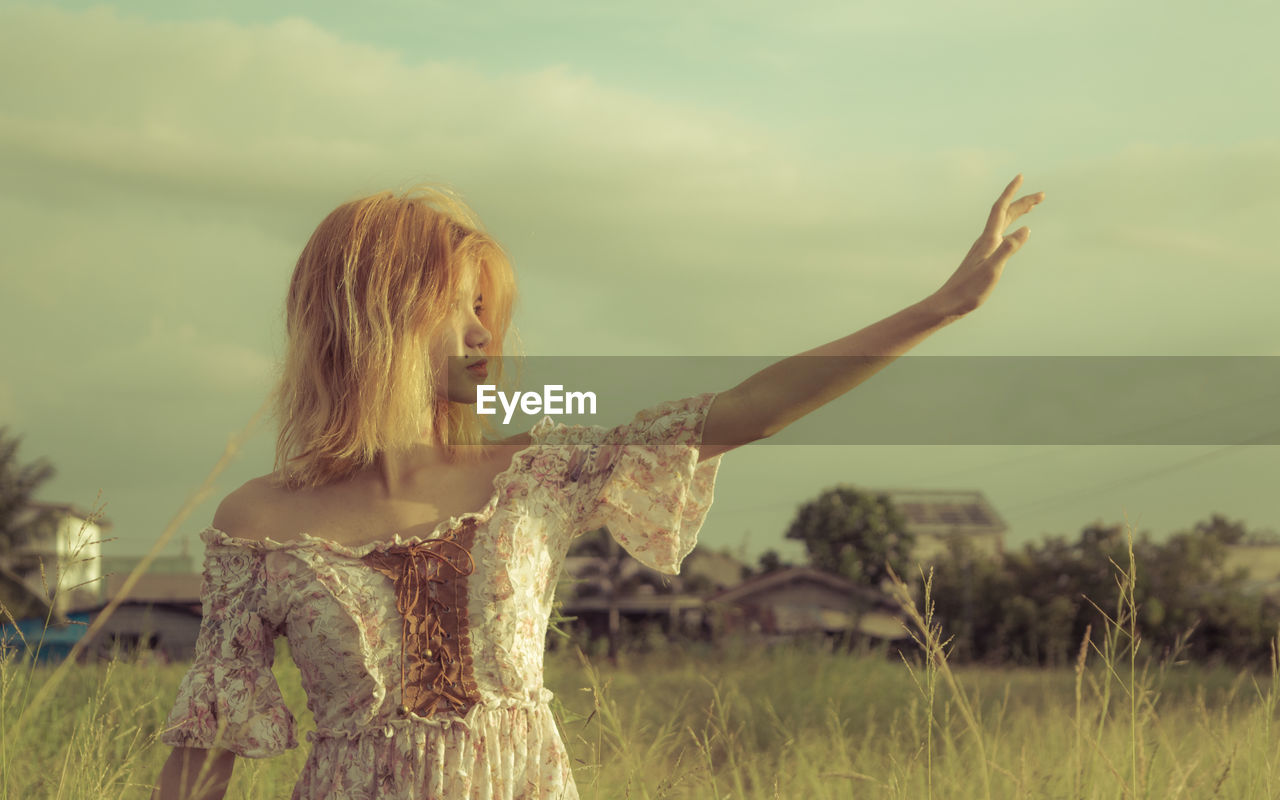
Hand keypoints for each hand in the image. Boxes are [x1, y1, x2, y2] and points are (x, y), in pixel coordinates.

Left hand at [929, 174, 1044, 317]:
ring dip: (1018, 213)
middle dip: (1023, 202)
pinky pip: (1002, 235)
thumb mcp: (993, 270)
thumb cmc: (969, 290)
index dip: (1011, 192)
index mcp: (988, 240)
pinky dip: (1013, 228)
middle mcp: (986, 240)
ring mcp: (984, 249)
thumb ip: (1008, 249)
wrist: (949, 303)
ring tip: (1033, 207)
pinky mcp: (984, 258)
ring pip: (1004, 224)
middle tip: (1042, 195)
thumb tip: (1026, 229)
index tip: (1021, 176)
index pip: (1000, 209)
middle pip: (1005, 214)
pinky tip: (1016, 234)